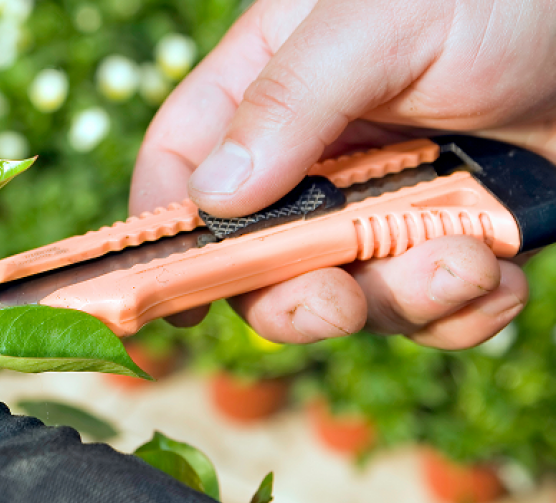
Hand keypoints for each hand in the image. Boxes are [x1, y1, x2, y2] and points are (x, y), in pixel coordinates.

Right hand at [131, 0, 555, 347]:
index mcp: (273, 81)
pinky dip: (464, 312)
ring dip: (403, 302)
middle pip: (256, 256)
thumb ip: (290, 102)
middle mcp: (316, 152)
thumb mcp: (384, 21)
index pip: (184, 157)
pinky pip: (432, 310)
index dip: (164, 228)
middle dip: (293, 296)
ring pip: (348, 293)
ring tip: (468, 262)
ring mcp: (383, 203)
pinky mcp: (451, 238)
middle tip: (335, 304)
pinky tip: (500, 276)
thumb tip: (211, 197)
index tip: (172, 293)